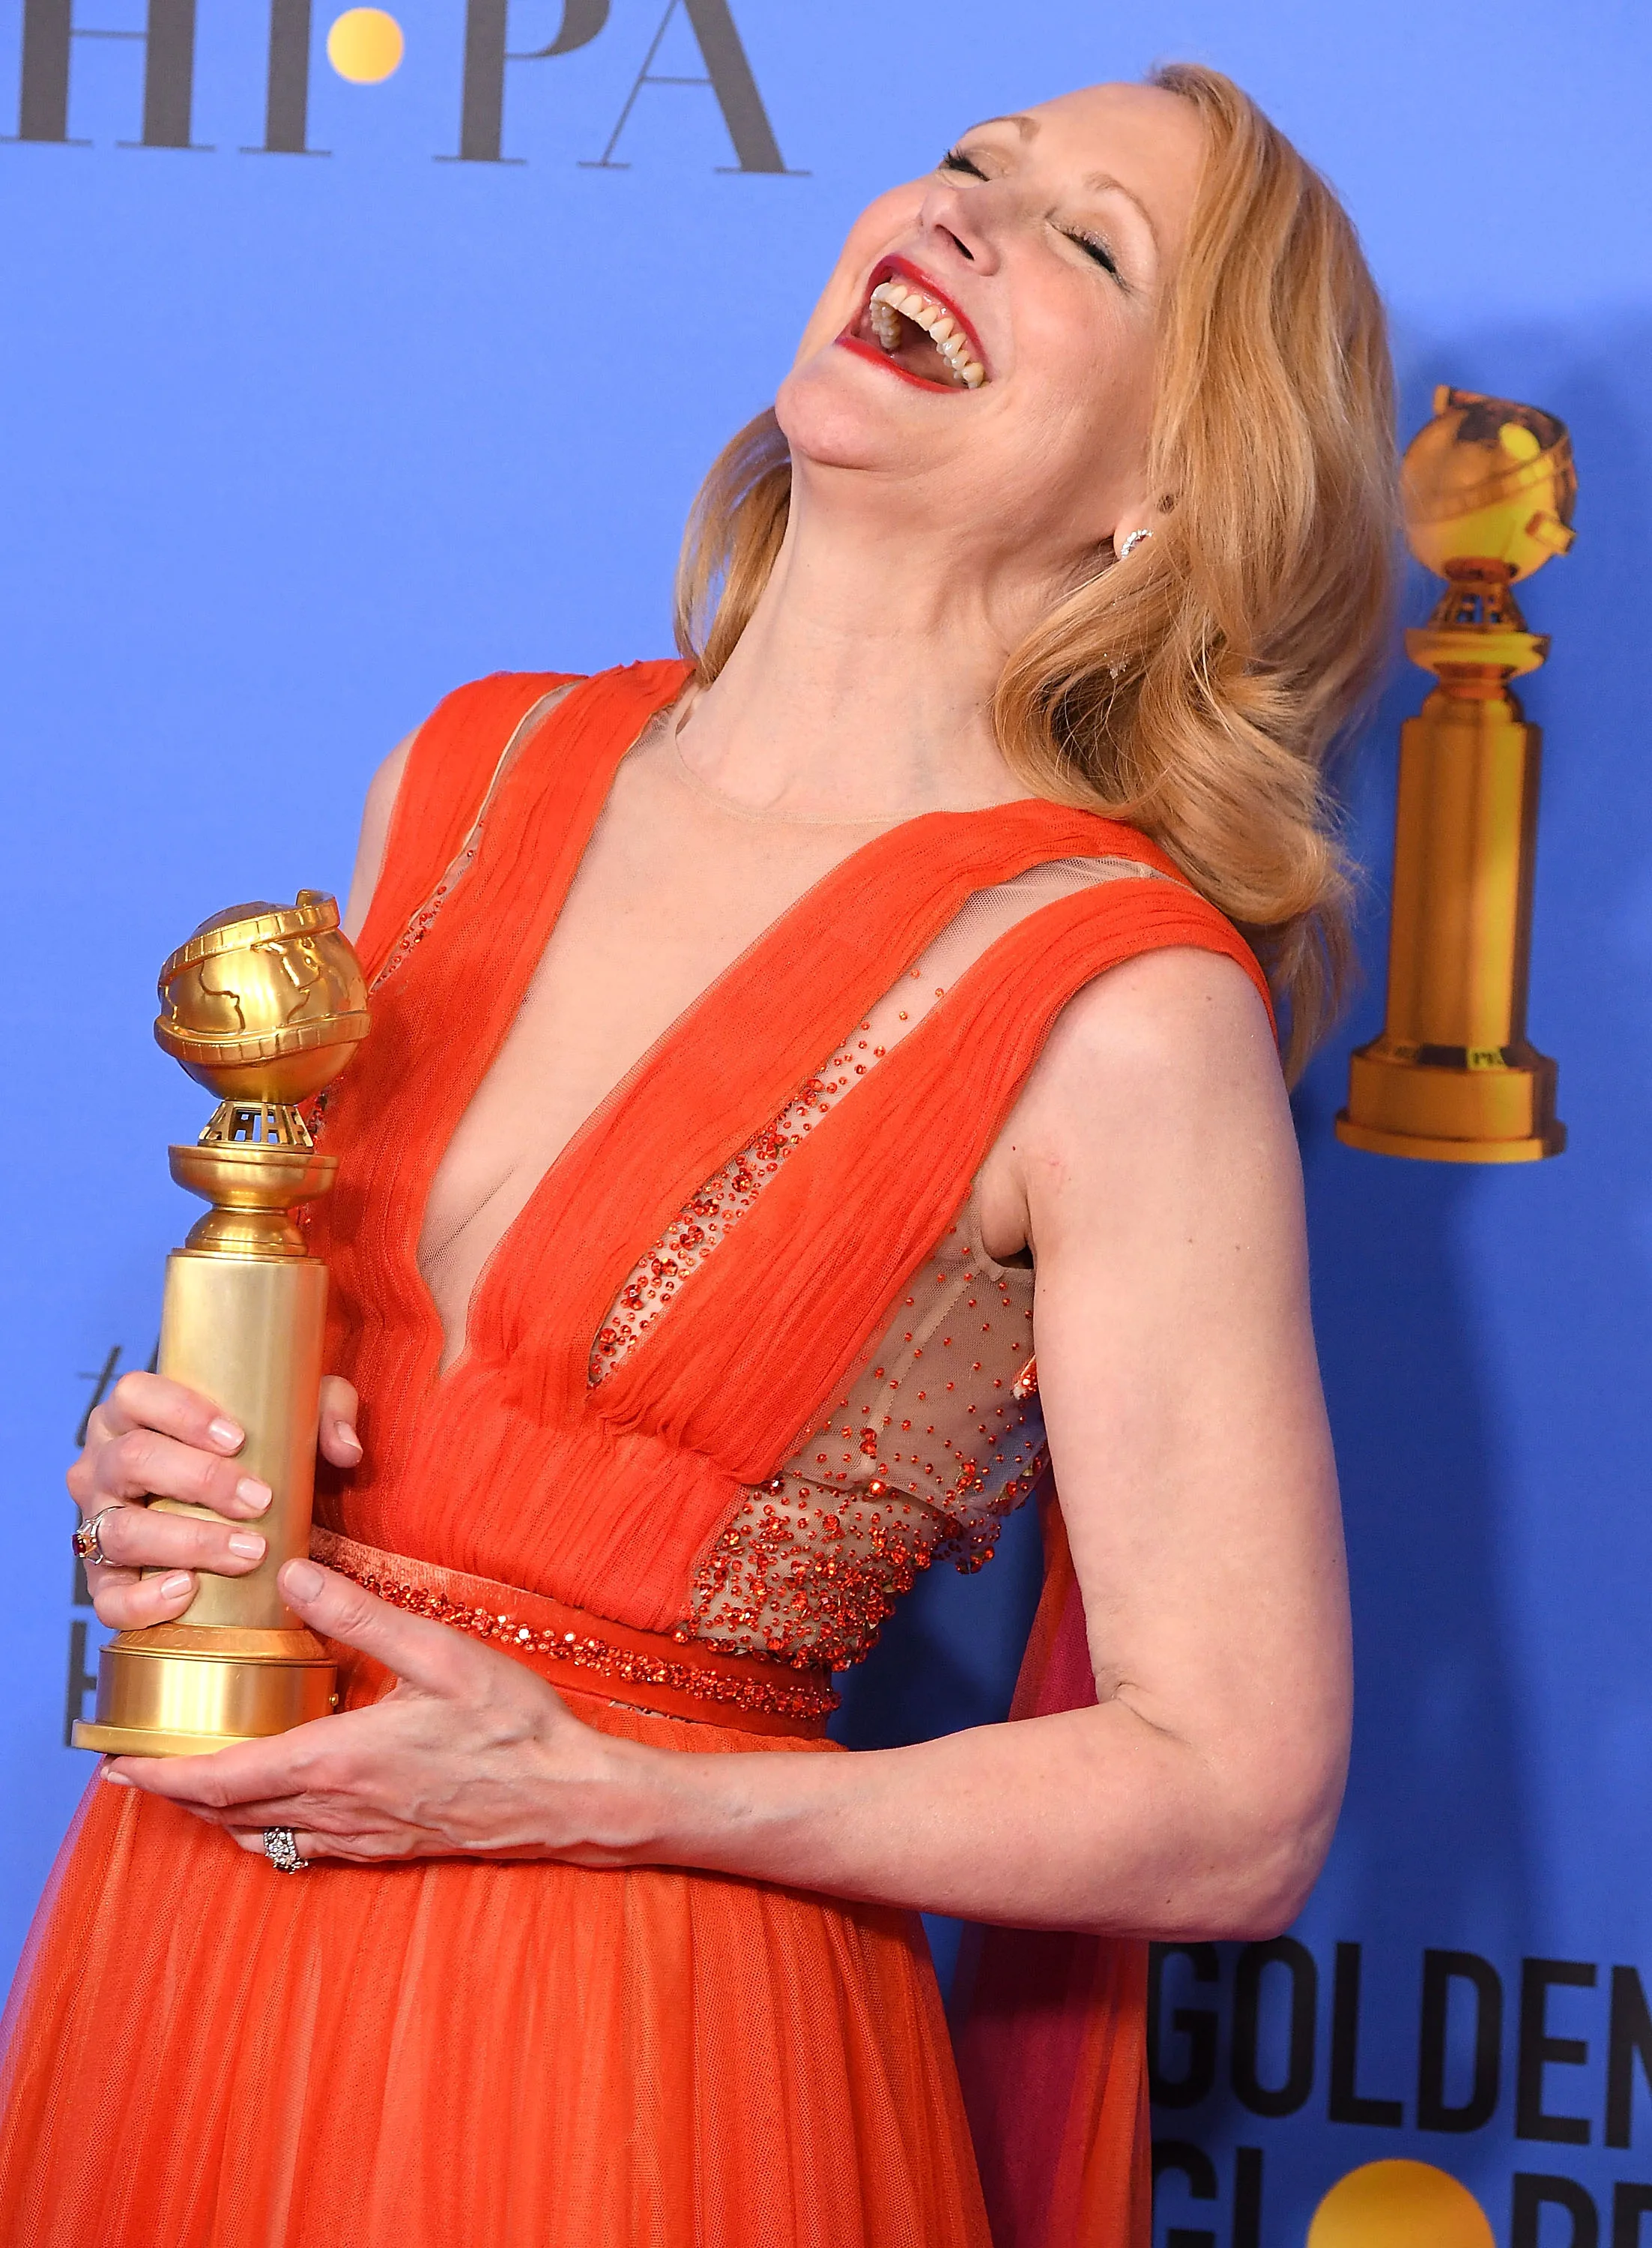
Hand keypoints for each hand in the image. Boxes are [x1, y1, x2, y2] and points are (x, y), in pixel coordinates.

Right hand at [69, 1372, 363, 1630]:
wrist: (236, 1514)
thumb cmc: (257, 1452)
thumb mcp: (295, 1415)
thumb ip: (327, 1411)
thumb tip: (346, 1450)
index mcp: (132, 1413)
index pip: (134, 1394)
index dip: (180, 1413)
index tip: (238, 1438)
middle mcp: (103, 1463)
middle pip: (132, 1460)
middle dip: (201, 1481)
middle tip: (261, 1502)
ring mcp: (95, 1522)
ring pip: (120, 1530)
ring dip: (187, 1541)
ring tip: (248, 1553)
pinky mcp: (105, 1578)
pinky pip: (106, 1597)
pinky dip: (142, 1600)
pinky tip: (189, 1592)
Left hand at [105, 1558, 662, 1866]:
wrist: (571, 1796)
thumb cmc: (513, 1724)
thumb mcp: (439, 1654)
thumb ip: (361, 1615)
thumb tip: (293, 1573)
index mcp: (337, 1759)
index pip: (222, 1778)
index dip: (161, 1775)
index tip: (117, 1764)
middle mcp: (337, 1809)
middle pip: (228, 1815)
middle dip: (176, 1793)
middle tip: (138, 1768)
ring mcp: (361, 1837)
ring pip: (261, 1836)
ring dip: (217, 1813)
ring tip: (194, 1779)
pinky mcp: (385, 1848)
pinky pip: (301, 1847)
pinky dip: (265, 1827)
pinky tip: (276, 1801)